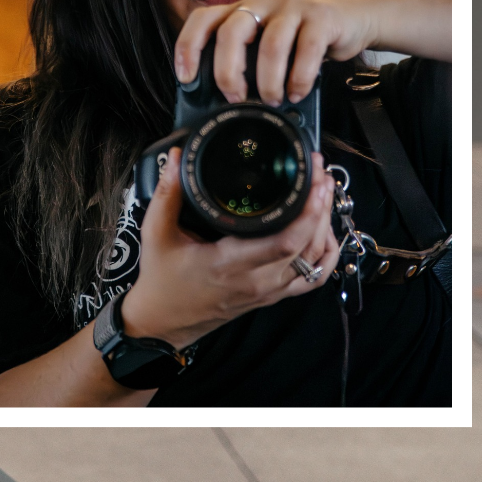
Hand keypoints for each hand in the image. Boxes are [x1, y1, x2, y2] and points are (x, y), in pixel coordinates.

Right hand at [119, 147, 338, 350]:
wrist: (163, 321)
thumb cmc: (161, 282)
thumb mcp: (156, 234)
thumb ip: (168, 194)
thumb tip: (177, 160)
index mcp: (229, 264)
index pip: (284, 240)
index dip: (307, 209)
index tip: (310, 178)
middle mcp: (256, 281)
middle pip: (307, 245)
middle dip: (321, 206)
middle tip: (319, 174)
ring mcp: (268, 291)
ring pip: (314, 260)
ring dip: (325, 225)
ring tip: (324, 194)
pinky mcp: (272, 296)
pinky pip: (313, 279)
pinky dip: (325, 255)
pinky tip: (324, 232)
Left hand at [174, 0, 451, 106]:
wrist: (356, 17)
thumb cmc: (307, 37)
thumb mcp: (271, 41)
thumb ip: (249, 57)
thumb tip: (224, 97)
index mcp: (245, 7)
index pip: (203, 19)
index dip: (188, 47)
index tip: (186, 78)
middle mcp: (264, 0)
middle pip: (231, 32)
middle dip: (228, 72)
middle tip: (236, 98)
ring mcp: (293, 5)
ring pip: (270, 46)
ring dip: (268, 82)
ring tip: (273, 100)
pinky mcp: (322, 16)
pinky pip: (305, 51)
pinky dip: (299, 79)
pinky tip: (297, 92)